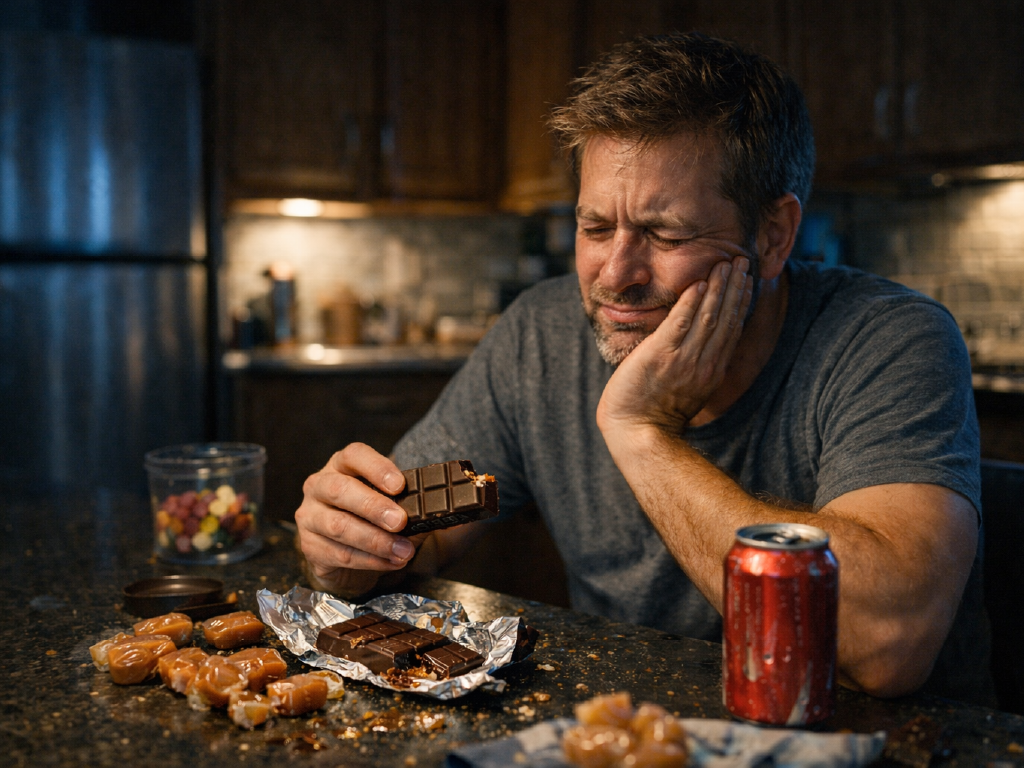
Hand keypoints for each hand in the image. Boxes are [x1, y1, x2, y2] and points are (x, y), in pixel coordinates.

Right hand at [294, 442, 422, 596]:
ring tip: (403, 551)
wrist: (352, 555)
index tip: (400, 485)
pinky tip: (392, 562)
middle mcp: (319, 485)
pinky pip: (339, 554)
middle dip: (373, 507)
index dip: (377, 468)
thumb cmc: (374, 519)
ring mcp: (309, 516)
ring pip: (339, 526)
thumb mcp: (395, 504)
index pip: (354, 455)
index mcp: (342, 465)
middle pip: (340, 490)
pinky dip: (370, 561)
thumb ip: (417, 503)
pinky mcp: (309, 546)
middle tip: (400, 521)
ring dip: (375, 541)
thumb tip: (457, 512)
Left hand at [596, 256, 752, 435]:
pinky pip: (680, 324)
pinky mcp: (660, 356)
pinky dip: (690, 303)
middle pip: (725, 318)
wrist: (636, 432)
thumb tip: (699, 345)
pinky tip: (698, 284)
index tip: (747, 280)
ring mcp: (683, 359)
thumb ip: (696, 365)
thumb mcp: (687, 388)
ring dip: (718, 288)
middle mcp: (703, 363)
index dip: (740, 302)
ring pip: (707, 317)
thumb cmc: (654, 411)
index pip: (731, 329)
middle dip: (735, 287)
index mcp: (711, 370)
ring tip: (725, 263)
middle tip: (742, 260)